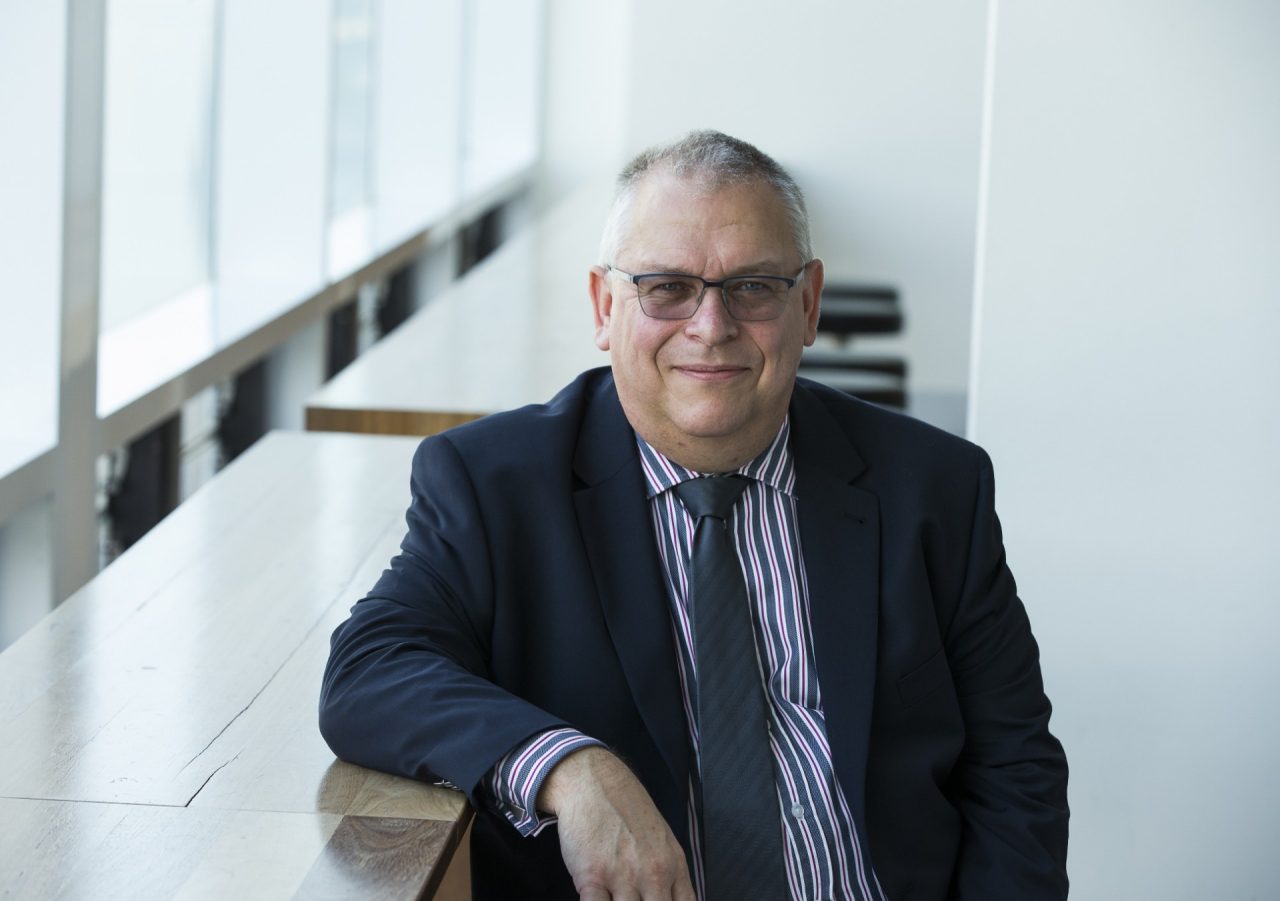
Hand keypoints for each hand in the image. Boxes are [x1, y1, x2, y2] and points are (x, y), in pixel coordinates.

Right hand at [538, 746, 694, 899]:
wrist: (593, 782)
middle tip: (635, 900)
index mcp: (674, 866)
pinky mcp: (592, 877)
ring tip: (616, 897)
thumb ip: (671, 877)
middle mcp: (654, 874)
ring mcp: (623, 877)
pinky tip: (598, 898)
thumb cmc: (626, 811)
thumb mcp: (663, 841)